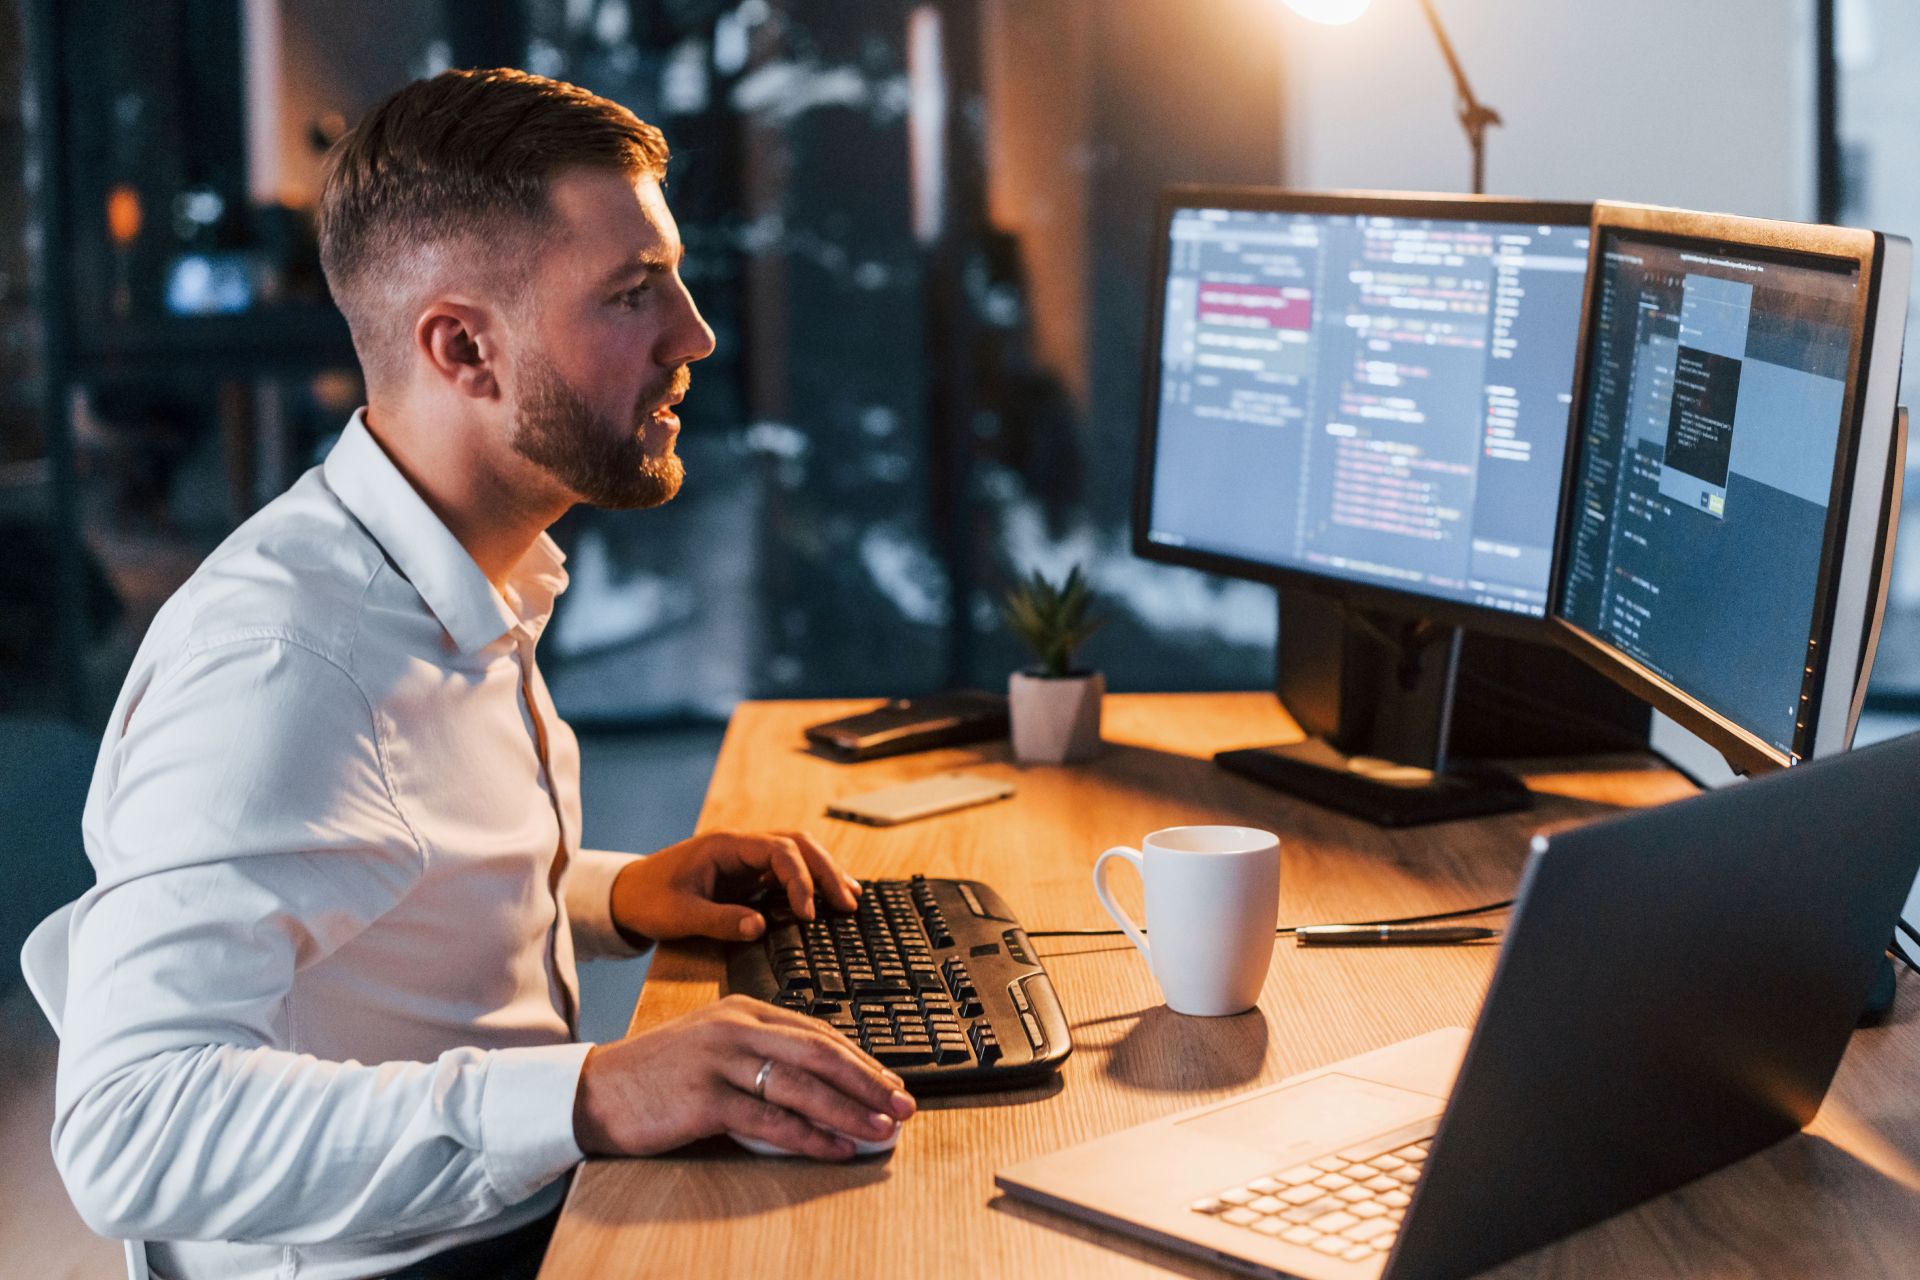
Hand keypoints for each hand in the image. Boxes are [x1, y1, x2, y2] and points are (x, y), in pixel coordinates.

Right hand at [572, 995, 915, 1158]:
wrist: (596, 1089)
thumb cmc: (658, 1073)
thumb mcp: (713, 1044)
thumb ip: (760, 1052)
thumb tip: (819, 1081)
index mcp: (743, 1010)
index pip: (818, 1033)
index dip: (861, 1060)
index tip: (891, 1082)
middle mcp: (736, 1028)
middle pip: (820, 1054)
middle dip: (869, 1082)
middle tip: (903, 1105)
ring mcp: (721, 1060)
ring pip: (803, 1087)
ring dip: (850, 1111)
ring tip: (882, 1129)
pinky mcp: (706, 1098)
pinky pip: (771, 1119)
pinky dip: (811, 1136)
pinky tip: (836, 1147)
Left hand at [610, 829, 860, 943]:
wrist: (626, 895)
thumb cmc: (648, 900)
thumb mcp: (679, 916)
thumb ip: (720, 921)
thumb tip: (760, 927)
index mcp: (726, 846)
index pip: (779, 850)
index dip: (800, 879)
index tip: (808, 913)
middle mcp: (742, 848)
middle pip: (798, 846)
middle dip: (826, 871)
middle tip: (848, 902)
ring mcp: (746, 861)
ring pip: (798, 856)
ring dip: (824, 874)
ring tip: (850, 899)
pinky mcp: (747, 877)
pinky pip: (787, 874)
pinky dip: (810, 885)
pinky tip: (828, 901)